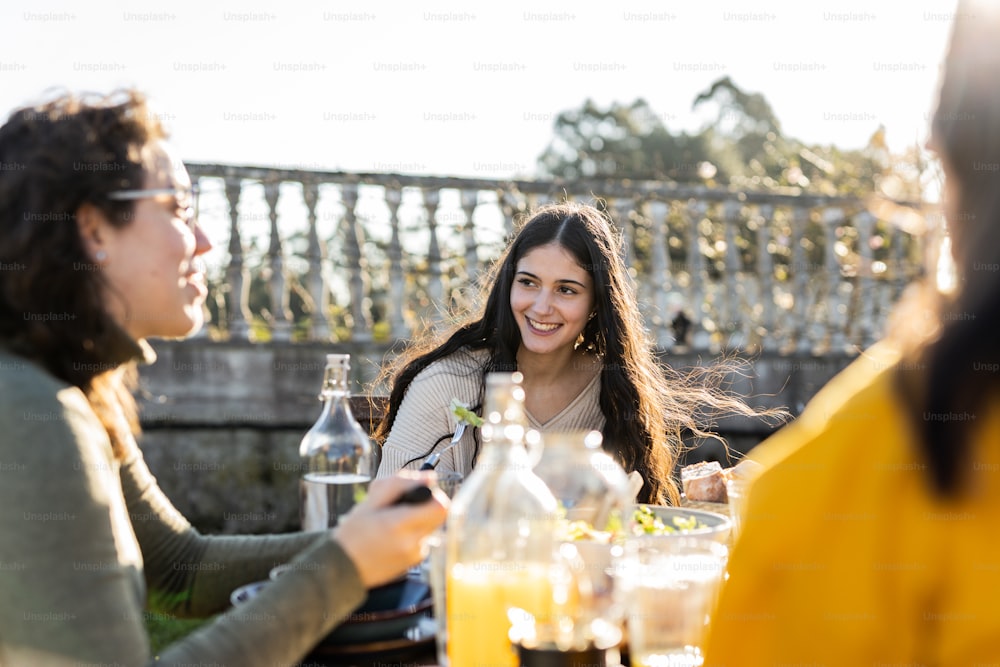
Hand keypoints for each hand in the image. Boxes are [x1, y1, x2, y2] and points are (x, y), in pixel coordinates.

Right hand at [333, 474, 447, 587]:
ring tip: (393, 521)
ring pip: (432, 525)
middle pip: (440, 514)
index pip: (440, 506)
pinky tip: (393, 535)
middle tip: (403, 505)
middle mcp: (412, 542)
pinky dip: (413, 532)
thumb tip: (428, 477)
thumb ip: (399, 484)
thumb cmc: (352, 535)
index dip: (433, 494)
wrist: (342, 568)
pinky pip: (424, 538)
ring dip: (418, 518)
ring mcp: (416, 554)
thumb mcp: (370, 502)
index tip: (418, 492)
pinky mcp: (415, 561)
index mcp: (399, 525)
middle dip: (425, 504)